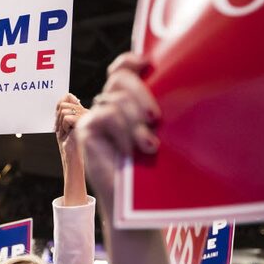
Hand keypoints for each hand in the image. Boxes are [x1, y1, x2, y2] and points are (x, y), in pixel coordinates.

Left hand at [55, 93, 86, 161]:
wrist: (72, 157)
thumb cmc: (68, 143)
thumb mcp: (63, 123)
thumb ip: (64, 109)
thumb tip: (68, 95)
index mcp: (82, 110)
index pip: (67, 98)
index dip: (59, 112)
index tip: (62, 125)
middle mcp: (86, 111)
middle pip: (64, 104)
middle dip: (59, 119)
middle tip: (65, 130)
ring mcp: (86, 116)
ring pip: (64, 111)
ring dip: (62, 124)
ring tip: (68, 133)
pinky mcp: (84, 121)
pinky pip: (66, 118)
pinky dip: (64, 127)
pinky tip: (70, 134)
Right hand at [76, 53, 159, 205]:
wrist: (134, 202)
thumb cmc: (152, 170)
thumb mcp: (160, 134)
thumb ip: (157, 112)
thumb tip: (177, 85)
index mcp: (129, 103)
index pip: (123, 70)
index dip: (130, 61)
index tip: (146, 63)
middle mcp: (111, 105)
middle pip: (120, 78)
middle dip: (140, 92)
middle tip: (155, 117)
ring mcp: (97, 116)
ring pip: (117, 98)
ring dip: (136, 121)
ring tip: (148, 146)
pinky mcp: (86, 130)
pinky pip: (106, 115)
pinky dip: (122, 130)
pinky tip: (130, 149)